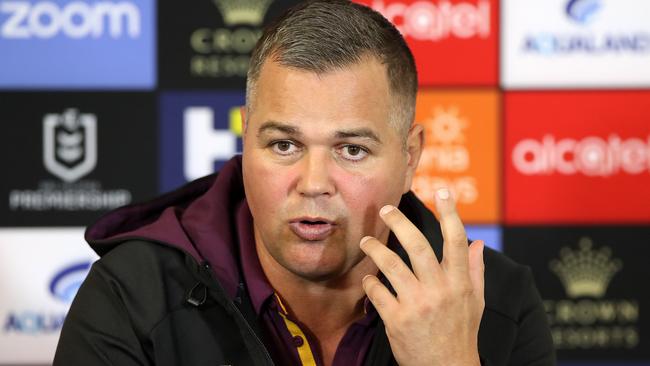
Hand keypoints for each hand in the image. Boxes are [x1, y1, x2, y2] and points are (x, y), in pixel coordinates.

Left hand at [360, 188, 484, 365]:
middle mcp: (439, 290)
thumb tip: (478, 244)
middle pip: (417, 245)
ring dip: (374, 250)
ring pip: (391, 265)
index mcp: (460, 283)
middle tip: (384, 209)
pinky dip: (370, 283)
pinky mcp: (397, 320)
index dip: (451, 212)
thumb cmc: (461, 335)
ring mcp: (417, 304)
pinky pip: (377, 291)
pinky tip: (369, 282)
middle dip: (399, 222)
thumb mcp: (475, 303)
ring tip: (365, 243)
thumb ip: (475, 272)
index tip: (443, 191)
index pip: (457, 240)